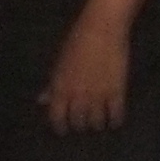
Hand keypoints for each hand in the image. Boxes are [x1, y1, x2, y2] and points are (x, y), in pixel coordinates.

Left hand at [43, 11, 132, 135]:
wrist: (102, 30)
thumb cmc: (76, 41)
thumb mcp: (59, 63)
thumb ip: (52, 85)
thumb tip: (42, 100)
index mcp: (60, 88)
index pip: (56, 117)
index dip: (59, 126)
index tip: (62, 130)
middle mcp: (77, 96)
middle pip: (78, 122)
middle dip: (79, 125)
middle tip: (82, 124)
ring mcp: (98, 96)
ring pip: (96, 123)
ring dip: (96, 124)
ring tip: (98, 123)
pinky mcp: (117, 93)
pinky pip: (116, 116)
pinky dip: (115, 121)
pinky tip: (114, 120)